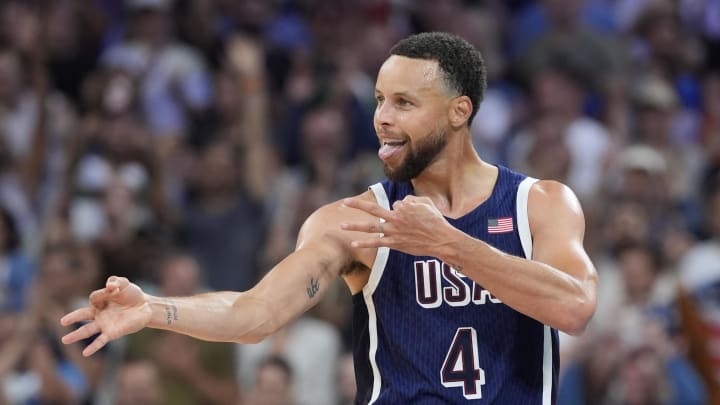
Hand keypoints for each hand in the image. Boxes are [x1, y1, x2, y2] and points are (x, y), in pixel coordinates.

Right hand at [60, 276, 151, 356]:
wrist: (146, 306)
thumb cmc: (132, 294)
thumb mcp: (124, 284)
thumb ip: (115, 281)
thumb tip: (110, 286)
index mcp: (99, 301)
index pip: (94, 298)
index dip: (103, 293)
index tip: (113, 289)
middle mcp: (99, 314)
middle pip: (83, 315)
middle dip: (73, 317)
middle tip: (62, 321)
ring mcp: (105, 324)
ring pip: (88, 330)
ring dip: (76, 335)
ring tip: (64, 340)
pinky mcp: (113, 333)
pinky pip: (101, 341)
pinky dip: (93, 347)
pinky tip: (85, 353)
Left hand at [340, 195, 458, 256]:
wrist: (441, 240)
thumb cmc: (436, 221)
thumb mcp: (427, 203)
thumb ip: (412, 199)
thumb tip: (401, 202)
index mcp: (403, 206)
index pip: (394, 205)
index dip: (402, 209)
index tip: (411, 217)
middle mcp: (395, 218)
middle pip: (372, 209)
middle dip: (357, 205)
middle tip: (344, 202)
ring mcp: (393, 231)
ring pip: (370, 227)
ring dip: (354, 226)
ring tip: (341, 224)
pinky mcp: (394, 243)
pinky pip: (376, 243)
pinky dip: (364, 243)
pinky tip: (353, 244)